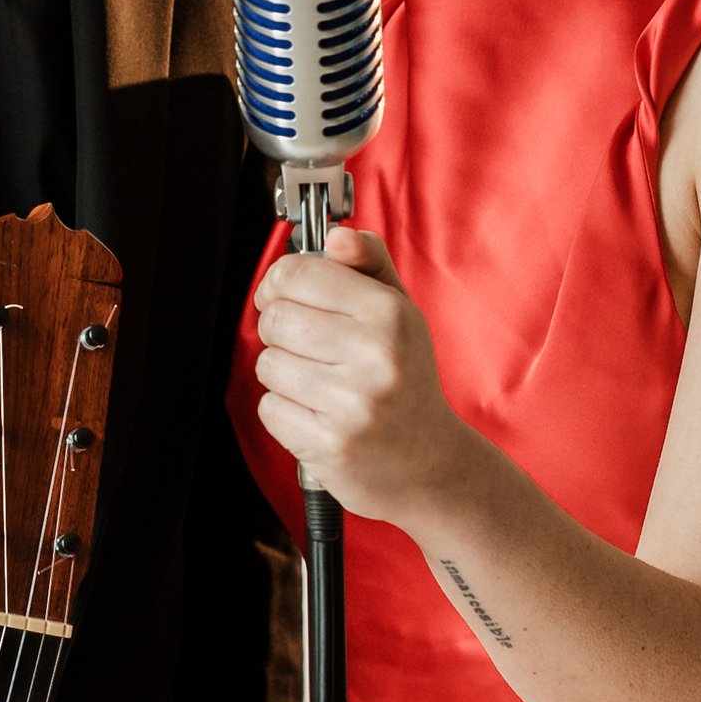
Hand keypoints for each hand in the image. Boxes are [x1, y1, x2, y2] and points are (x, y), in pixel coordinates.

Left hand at [249, 226, 465, 524]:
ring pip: (268, 364)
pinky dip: (285, 411)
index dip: (279, 281)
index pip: (298, 273)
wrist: (432, 465)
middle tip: (308, 347)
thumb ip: (370, 266)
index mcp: (389, 315)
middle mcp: (374, 356)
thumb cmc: (408, 383)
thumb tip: (337, 236)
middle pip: (275, 318)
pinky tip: (317, 414)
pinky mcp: (328, 444)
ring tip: (319, 385)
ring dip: (284, 374)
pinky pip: (270, 408)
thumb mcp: (402, 315)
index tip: (284, 293)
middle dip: (281, 330)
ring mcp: (351, 403)